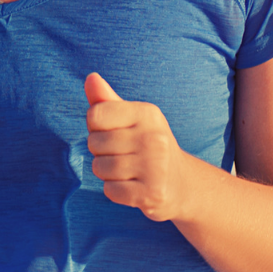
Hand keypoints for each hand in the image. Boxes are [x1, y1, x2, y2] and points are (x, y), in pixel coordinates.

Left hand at [85, 72, 188, 221]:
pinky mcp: (153, 194)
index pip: (95, 115)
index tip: (113, 131)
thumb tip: (91, 77)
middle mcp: (154, 138)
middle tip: (123, 154)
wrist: (181, 184)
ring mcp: (156, 167)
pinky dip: (114, 191)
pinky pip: (110, 191)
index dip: (95, 126)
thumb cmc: (145, 144)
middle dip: (100, 151)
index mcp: (147, 113)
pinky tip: (132, 186)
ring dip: (106, 173)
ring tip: (127, 170)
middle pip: (94, 143)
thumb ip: (106, 100)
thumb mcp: (130, 118)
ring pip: (100, 168)